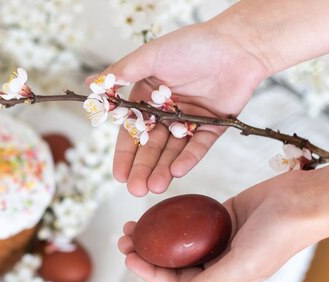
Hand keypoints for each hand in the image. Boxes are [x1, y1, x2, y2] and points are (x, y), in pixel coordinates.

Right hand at [89, 22, 270, 195]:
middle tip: (136, 190)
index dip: (125, 155)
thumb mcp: (151, 56)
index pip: (131, 131)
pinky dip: (189, 159)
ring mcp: (189, 121)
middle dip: (143, 169)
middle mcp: (165, 112)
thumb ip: (121, 73)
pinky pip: (198, 146)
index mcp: (146, 97)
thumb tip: (90, 82)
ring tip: (155, 187)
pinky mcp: (213, 126)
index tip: (119, 175)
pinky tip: (178, 171)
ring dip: (163, 169)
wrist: (238, 44)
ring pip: (173, 151)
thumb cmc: (192, 44)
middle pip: (151, 147)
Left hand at [118, 167, 328, 281]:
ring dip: (154, 235)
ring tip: (131, 225)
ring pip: (176, 241)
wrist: (300, 201)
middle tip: (124, 238)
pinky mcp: (218, 217)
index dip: (149, 271)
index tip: (128, 257)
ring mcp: (216, 239)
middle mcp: (216, 261)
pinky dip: (170, 218)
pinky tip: (154, 212)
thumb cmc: (277, 237)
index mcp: (221, 279)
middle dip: (146, 252)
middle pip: (172, 261)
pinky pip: (188, 220)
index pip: (177, 280)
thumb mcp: (243, 264)